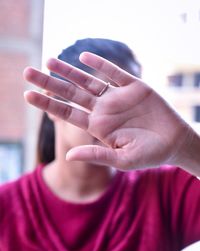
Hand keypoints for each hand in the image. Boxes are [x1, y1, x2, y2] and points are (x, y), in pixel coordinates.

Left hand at [23, 52, 191, 170]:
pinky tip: (84, 58)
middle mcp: (103, 110)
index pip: (67, 113)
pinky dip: (100, 65)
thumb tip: (69, 156)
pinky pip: (113, 73)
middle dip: (49, 84)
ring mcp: (116, 97)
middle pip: (71, 94)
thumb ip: (96, 155)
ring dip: (68, 71)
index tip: (27, 95)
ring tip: (48, 61)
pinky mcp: (133, 87)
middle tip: (27, 73)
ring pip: (88, 81)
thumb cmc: (149, 155)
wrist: (174, 143)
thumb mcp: (122, 160)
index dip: (47, 104)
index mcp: (97, 127)